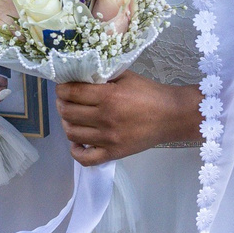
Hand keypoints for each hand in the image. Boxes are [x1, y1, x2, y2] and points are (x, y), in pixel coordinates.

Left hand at [59, 72, 200, 165]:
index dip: (61, 88)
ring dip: (66, 124)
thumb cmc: (149, 93)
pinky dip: (76, 150)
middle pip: (68, 113)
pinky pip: (85, 158)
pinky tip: (78, 141)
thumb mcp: (126, 76)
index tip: (62, 87)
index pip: (71, 93)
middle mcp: (105, 118)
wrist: (172, 116)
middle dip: (61, 104)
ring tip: (71, 117)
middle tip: (65, 100)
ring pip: (72, 134)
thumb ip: (103, 74)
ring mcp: (109, 139)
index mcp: (108, 97)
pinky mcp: (114, 153)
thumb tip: (79, 73)